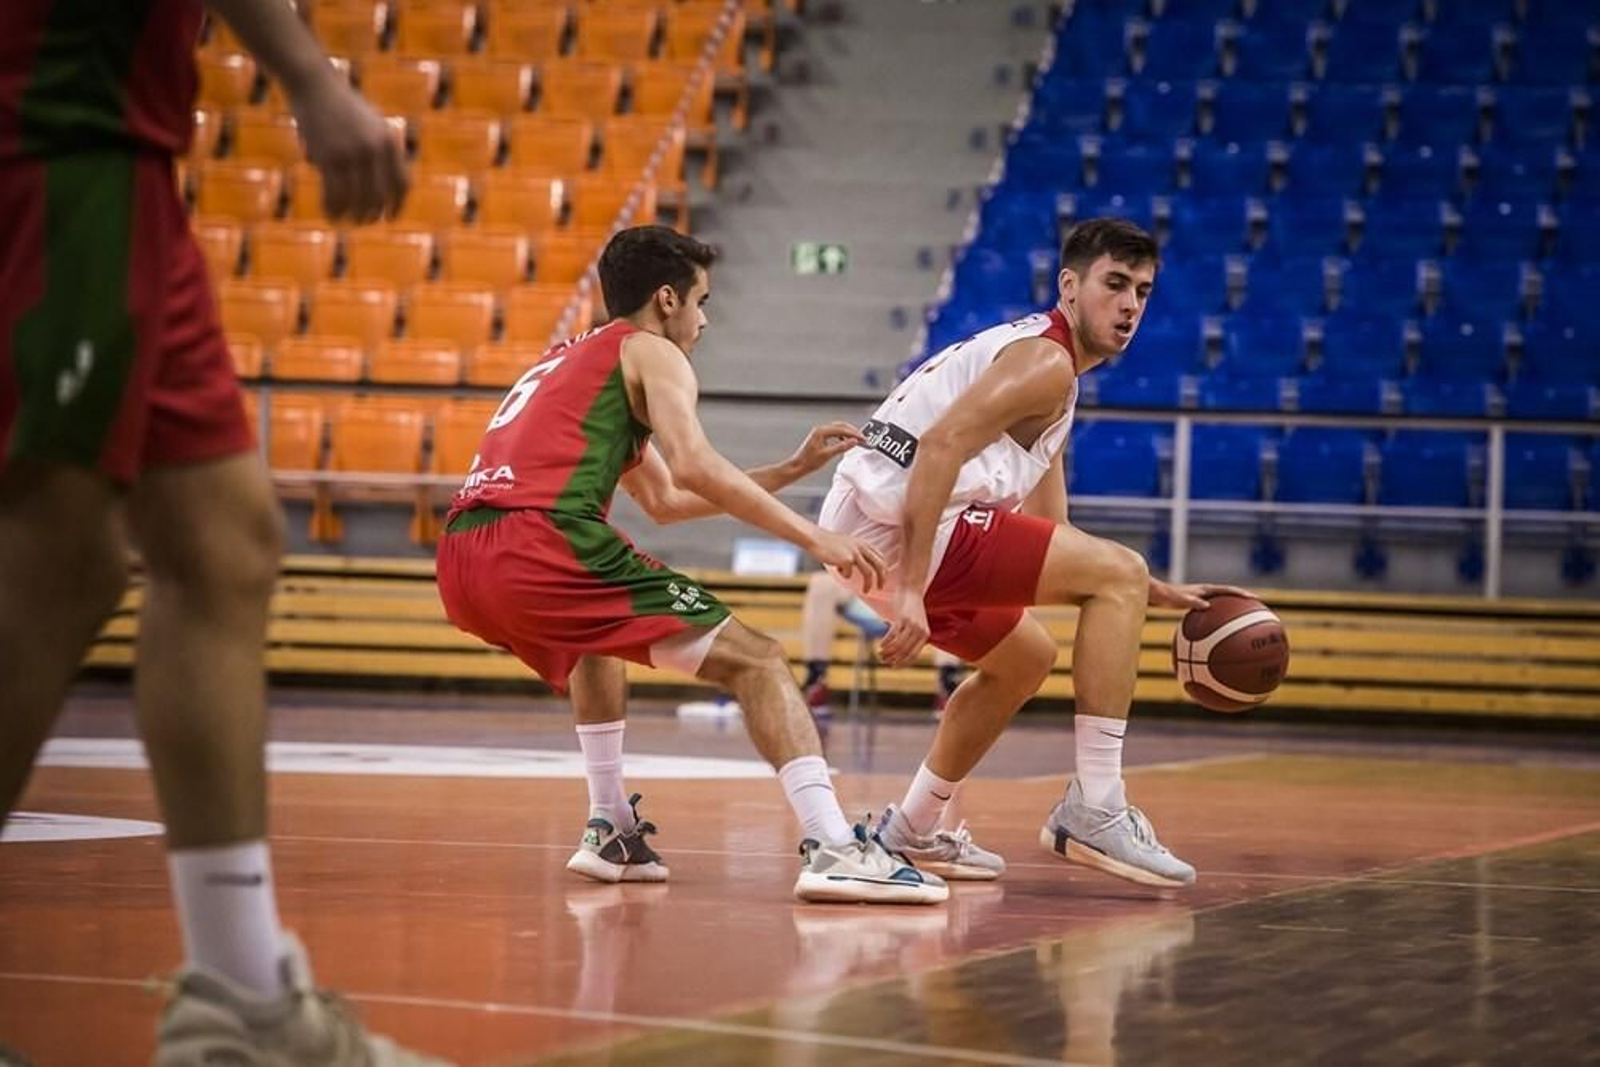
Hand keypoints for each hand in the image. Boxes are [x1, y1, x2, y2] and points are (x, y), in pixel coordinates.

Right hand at [288, 70, 408, 223]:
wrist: (314, 83)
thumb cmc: (342, 106)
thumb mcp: (371, 125)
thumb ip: (380, 152)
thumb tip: (385, 187)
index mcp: (389, 142)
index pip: (402, 184)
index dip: (398, 205)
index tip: (390, 218)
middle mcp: (374, 150)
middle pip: (380, 197)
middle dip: (372, 214)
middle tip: (364, 221)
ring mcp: (352, 154)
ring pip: (356, 200)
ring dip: (352, 216)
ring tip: (346, 221)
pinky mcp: (329, 157)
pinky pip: (334, 194)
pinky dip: (333, 208)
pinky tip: (330, 214)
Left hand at [789, 420, 864, 474]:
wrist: (798, 466)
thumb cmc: (808, 462)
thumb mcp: (828, 455)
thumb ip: (842, 447)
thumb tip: (853, 441)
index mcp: (821, 431)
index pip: (842, 429)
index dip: (854, 434)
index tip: (862, 439)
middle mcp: (820, 430)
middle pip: (841, 426)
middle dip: (853, 431)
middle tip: (862, 438)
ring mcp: (820, 433)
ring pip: (838, 428)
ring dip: (848, 433)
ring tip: (856, 439)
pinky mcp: (820, 438)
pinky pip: (834, 433)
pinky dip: (842, 436)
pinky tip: (846, 441)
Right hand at [807, 530, 886, 594]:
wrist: (815, 538)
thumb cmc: (829, 544)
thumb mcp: (848, 545)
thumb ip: (857, 553)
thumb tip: (864, 569)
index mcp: (863, 543)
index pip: (880, 557)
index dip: (883, 569)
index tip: (882, 578)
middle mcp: (861, 547)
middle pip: (879, 565)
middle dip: (882, 578)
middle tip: (880, 587)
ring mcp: (854, 553)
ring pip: (869, 572)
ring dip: (869, 584)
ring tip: (866, 591)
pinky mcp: (846, 560)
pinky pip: (848, 574)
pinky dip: (844, 575)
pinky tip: (836, 569)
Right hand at [878, 586, 929, 666]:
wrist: (911, 590)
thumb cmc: (912, 608)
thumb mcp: (915, 624)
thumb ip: (912, 637)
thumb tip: (901, 652)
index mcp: (925, 635)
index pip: (914, 655)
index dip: (903, 663)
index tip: (893, 666)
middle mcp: (920, 631)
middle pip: (905, 651)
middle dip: (893, 659)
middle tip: (883, 661)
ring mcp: (912, 625)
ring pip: (899, 645)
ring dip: (888, 652)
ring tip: (880, 654)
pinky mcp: (903, 618)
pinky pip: (893, 634)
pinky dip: (886, 642)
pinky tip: (880, 645)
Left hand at [1148, 581, 1255, 610]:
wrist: (1154, 593)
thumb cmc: (1166, 596)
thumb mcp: (1181, 599)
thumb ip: (1193, 602)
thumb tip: (1207, 606)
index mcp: (1205, 590)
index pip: (1228, 590)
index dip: (1241, 594)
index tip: (1255, 599)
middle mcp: (1205, 592)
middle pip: (1228, 596)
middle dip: (1242, 601)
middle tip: (1256, 608)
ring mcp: (1200, 598)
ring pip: (1220, 603)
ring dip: (1231, 609)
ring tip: (1242, 620)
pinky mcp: (1194, 604)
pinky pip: (1210, 611)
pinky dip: (1217, 617)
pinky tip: (1217, 631)